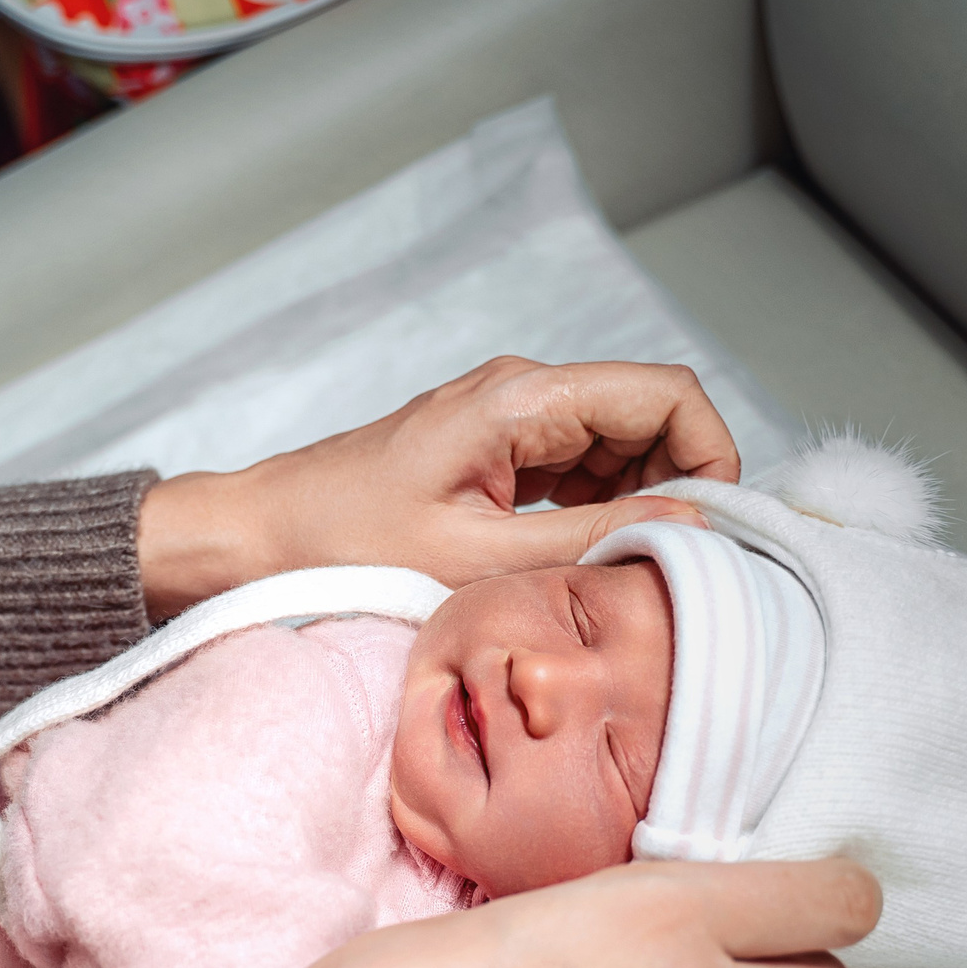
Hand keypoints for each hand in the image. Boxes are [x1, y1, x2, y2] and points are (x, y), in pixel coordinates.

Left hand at [136, 357, 741, 618]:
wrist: (257, 538)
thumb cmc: (340, 543)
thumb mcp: (475, 560)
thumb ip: (590, 540)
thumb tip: (687, 529)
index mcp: (521, 399)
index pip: (666, 394)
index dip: (709, 454)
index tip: (709, 528)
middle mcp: (523, 395)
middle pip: (652, 419)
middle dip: (678, 486)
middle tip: (670, 564)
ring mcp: (510, 423)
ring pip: (620, 449)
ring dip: (638, 506)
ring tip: (620, 573)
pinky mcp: (495, 455)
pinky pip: (577, 473)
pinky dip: (597, 513)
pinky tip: (582, 565)